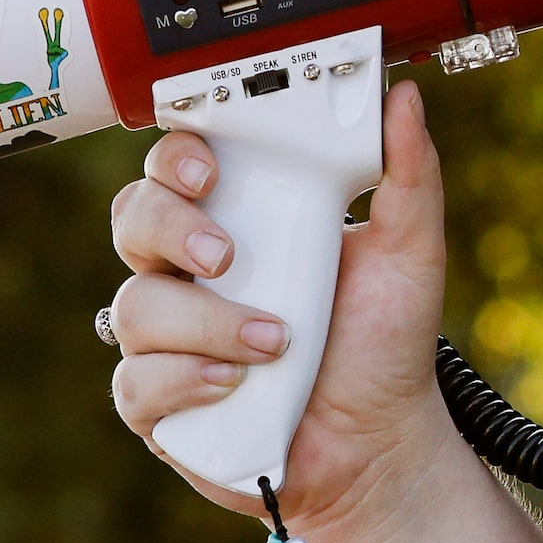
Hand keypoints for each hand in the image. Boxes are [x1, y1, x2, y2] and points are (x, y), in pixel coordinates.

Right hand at [105, 81, 454, 538]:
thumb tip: (404, 99)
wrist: (380, 443)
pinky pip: (135, 384)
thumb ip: (408, 175)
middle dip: (172, 229)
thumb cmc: (384, 344)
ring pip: (137, 306)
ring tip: (274, 343)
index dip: (177, 157)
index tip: (210, 170)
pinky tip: (234, 386)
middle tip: (227, 256)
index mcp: (239, 219)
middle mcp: (191, 272)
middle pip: (134, 219)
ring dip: (205, 324)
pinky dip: (182, 382)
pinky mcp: (160, 403)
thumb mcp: (409, 254)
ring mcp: (168, 338)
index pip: (177, 166)